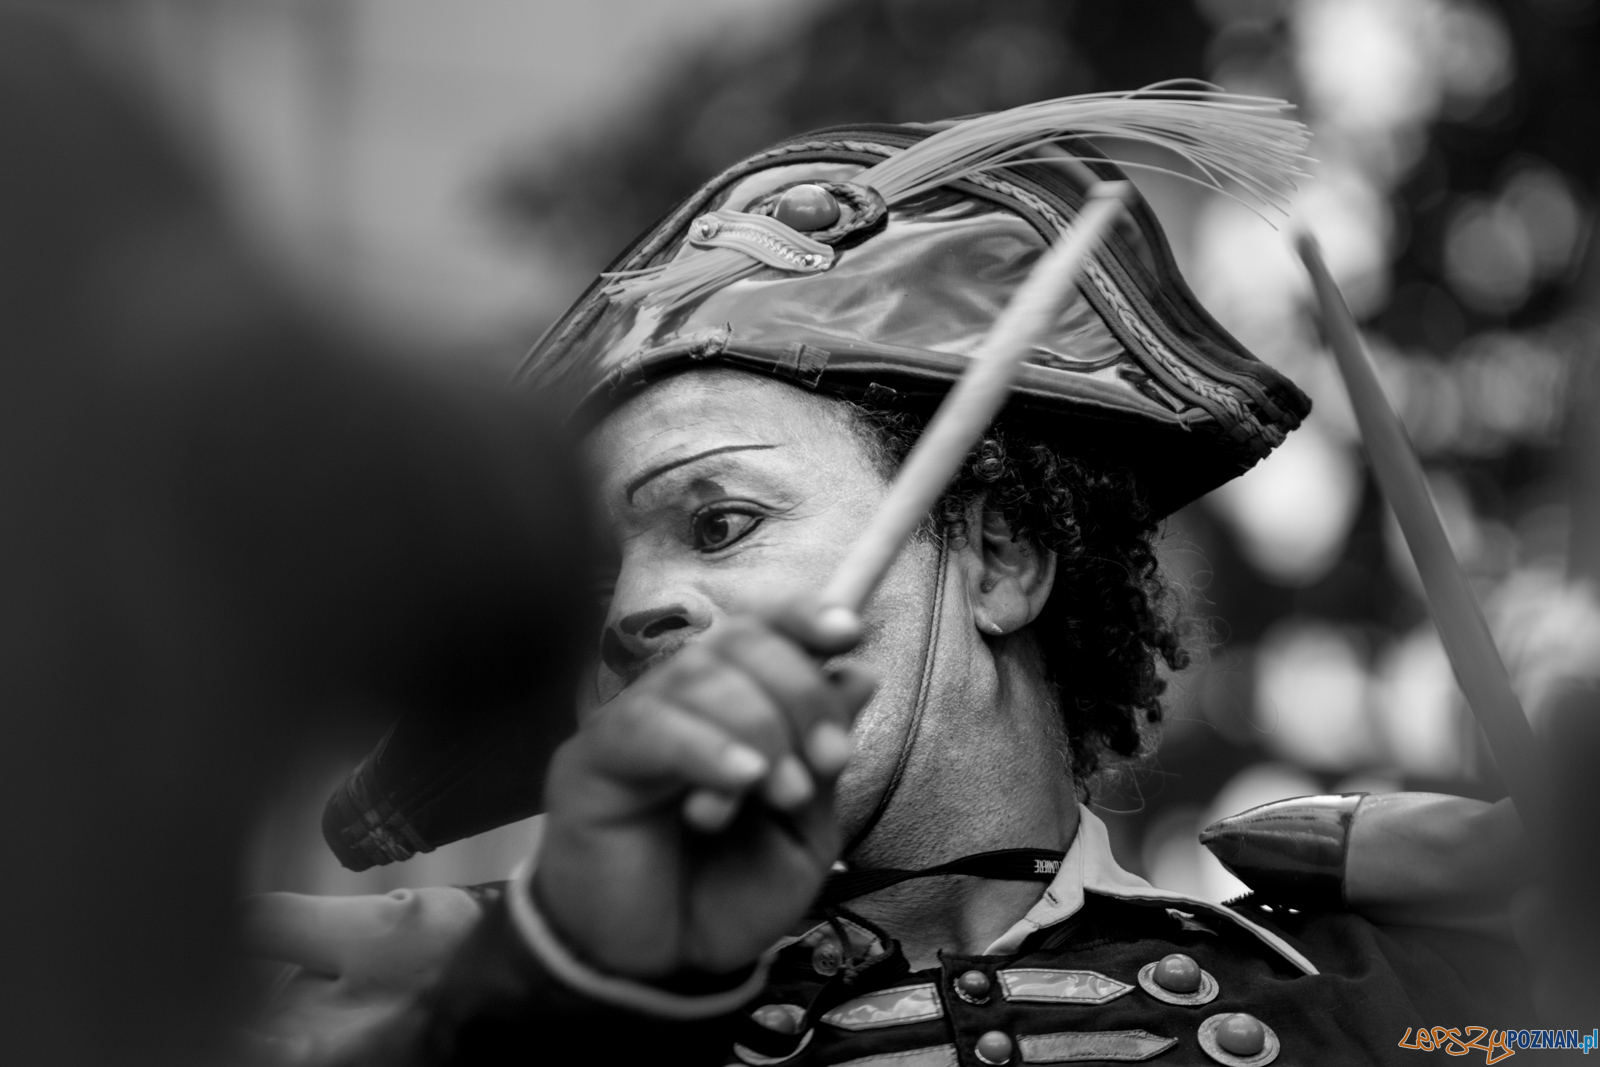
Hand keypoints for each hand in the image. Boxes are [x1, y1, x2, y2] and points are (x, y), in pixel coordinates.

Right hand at [532, 598, 875, 979]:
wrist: (657, 966)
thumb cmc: (726, 894)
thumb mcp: (802, 831)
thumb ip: (822, 756)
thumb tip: (858, 673)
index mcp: (732, 704)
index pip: (760, 628)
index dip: (801, 616)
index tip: (847, 633)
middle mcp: (680, 700)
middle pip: (738, 642)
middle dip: (800, 691)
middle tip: (829, 761)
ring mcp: (632, 723)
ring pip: (697, 676)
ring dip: (761, 726)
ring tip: (786, 791)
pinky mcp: (590, 761)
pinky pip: (648, 728)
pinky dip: (705, 747)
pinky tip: (740, 780)